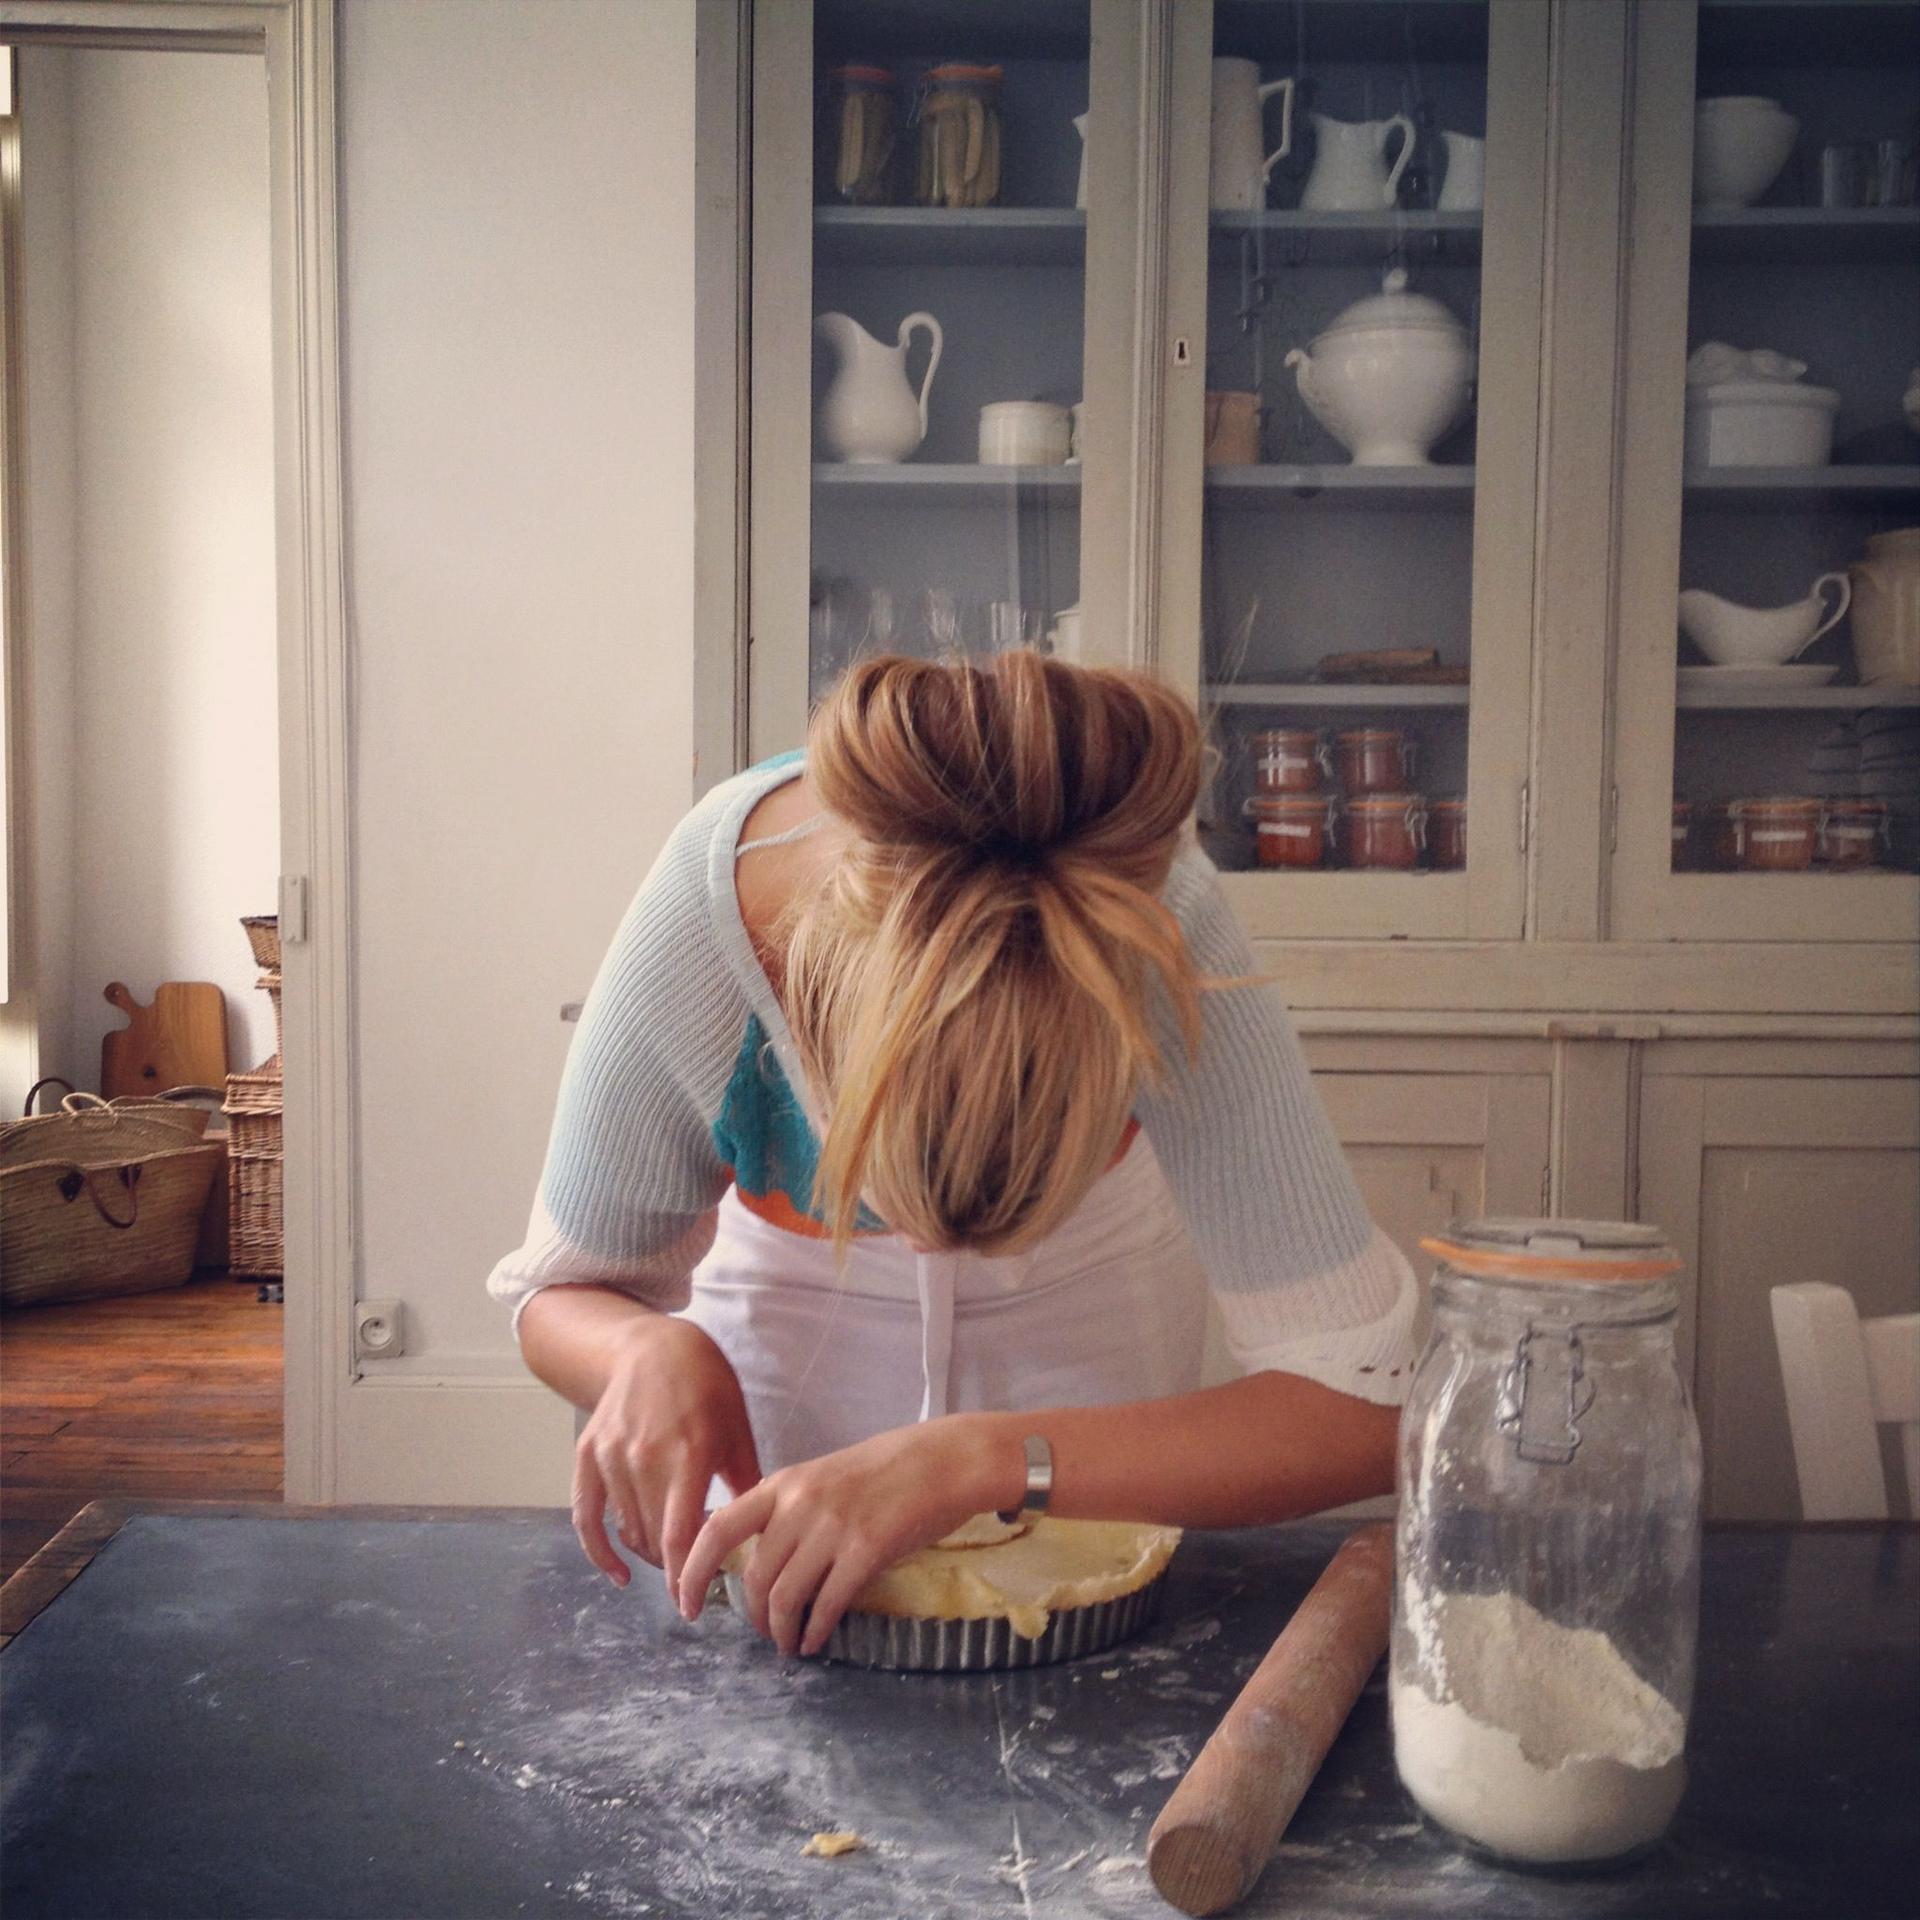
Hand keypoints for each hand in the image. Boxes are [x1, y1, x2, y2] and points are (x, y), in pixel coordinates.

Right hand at [572, 1315, 760, 1600]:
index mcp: (688, 1453)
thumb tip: (762, 1534)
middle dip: (675, 1567)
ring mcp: (611, 1457)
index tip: (694, 1606)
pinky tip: (618, 1573)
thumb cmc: (706, 1384)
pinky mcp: (587, 1455)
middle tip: (696, 1576)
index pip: (680, 1536)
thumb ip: (745, 1483)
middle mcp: (644, 1458)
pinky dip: (598, 1550)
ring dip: (649, 1554)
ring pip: (627, 1530)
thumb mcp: (737, 1428)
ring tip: (672, 1559)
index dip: (686, 1578)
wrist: (651, 1346)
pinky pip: (585, 1516)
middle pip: (653, 1540)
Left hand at [677, 1417, 1009, 1657]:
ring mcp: (832, 1528)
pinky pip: (827, 1604)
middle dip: (751, 1616)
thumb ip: (787, 1509)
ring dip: (780, 1630)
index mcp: (782, 1484)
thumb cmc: (884, 1468)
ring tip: (788, 1644)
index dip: (693, 1571)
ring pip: (785, 1596)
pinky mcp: (865, 1551)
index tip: (686, 1604)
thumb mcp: (821, 1476)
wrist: (941, 1460)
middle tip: (762, 1633)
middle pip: (753, 1576)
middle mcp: (799, 1505)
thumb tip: (757, 1556)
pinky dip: (815, 1630)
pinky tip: (815, 1641)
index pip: (717, 1528)